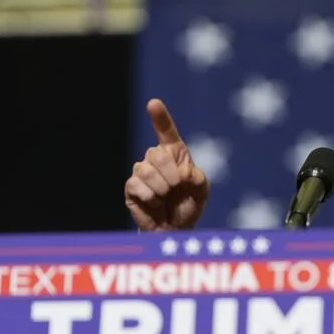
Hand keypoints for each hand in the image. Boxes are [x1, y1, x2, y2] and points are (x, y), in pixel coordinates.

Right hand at [124, 99, 208, 230]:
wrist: (176, 229)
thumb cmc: (189, 206)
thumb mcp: (202, 191)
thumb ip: (198, 178)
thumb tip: (183, 172)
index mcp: (175, 154)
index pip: (166, 132)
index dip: (160, 118)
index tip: (153, 103)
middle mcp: (156, 159)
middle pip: (157, 153)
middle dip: (171, 174)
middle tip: (177, 188)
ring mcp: (141, 172)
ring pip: (146, 170)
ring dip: (162, 188)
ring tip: (166, 198)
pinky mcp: (131, 187)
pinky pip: (137, 185)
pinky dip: (151, 198)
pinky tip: (155, 204)